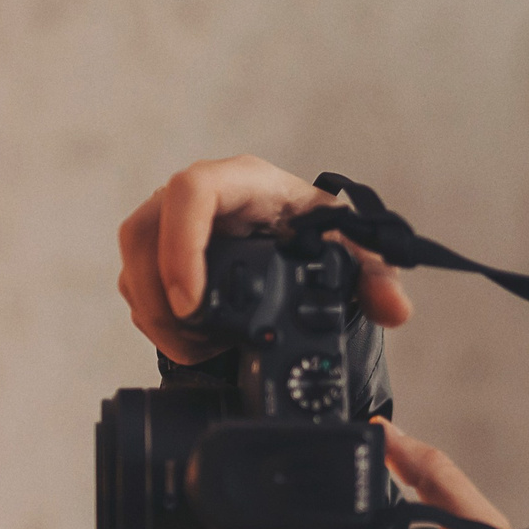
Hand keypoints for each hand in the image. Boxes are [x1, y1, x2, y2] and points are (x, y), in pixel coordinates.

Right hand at [117, 154, 414, 364]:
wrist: (297, 235)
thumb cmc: (318, 230)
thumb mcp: (351, 248)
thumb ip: (375, 274)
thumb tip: (395, 309)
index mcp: (243, 182)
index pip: (192, 192)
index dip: (182, 243)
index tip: (193, 300)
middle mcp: (198, 198)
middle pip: (143, 230)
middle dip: (157, 293)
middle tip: (192, 337)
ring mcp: (170, 224)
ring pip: (133, 262)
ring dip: (155, 312)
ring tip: (198, 346)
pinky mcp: (159, 255)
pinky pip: (137, 284)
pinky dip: (156, 320)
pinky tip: (191, 342)